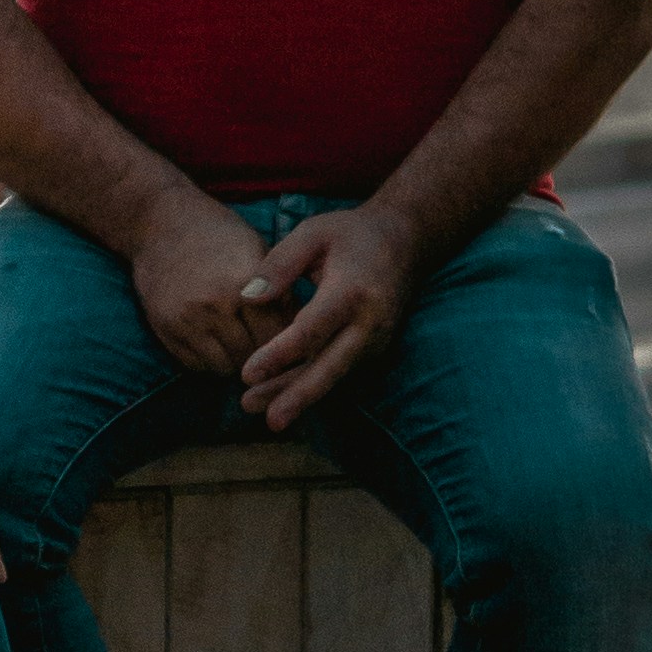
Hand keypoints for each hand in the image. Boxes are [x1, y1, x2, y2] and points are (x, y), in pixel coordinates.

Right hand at [129, 190, 300, 379]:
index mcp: (245, 282)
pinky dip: (212, 362)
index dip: (289, 345)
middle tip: (270, 354)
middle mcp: (215, 305)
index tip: (293, 348)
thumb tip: (302, 335)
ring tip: (243, 350)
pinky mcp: (165, 330)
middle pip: (253, 356)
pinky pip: (197, 366)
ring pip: (226, 368)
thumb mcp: (258, 251)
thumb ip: (280, 292)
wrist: (160, 222)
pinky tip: (218, 345)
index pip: (278, 336)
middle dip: (265, 358)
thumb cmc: (218, 233)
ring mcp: (187, 320)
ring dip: (238, 363)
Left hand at [237, 204, 419, 431]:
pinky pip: (341, 372)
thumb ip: (279, 264)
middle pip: (330, 367)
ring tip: (267, 416)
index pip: (312, 331)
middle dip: (297, 395)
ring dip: (302, 397)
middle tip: (265, 418)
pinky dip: (315, 387)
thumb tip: (246, 298)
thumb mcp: (312, 233)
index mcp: (352, 291)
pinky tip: (285, 399)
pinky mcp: (375, 350)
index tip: (247, 373)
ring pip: (335, 376)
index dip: (279, 355)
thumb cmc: (351, 234)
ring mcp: (377, 341)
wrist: (405, 242)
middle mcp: (370, 323)